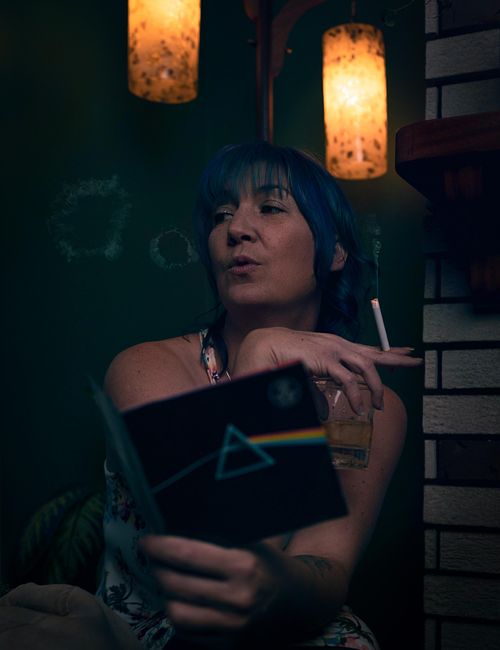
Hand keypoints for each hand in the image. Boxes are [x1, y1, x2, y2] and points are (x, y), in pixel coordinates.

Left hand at [139, 535, 285, 645]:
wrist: (299, 602)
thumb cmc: (270, 564)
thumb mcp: (253, 541)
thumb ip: (220, 534)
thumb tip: (178, 522)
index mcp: (244, 566)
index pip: (188, 555)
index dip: (161, 547)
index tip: (146, 540)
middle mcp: (238, 599)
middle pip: (177, 583)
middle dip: (157, 567)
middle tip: (152, 557)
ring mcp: (233, 627)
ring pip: (176, 612)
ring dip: (164, 593)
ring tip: (164, 578)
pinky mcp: (230, 646)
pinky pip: (188, 632)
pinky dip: (178, 613)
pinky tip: (178, 598)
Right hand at [233, 327, 420, 413]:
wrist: (262, 346)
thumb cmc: (282, 359)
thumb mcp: (306, 377)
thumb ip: (317, 393)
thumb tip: (325, 411)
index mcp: (335, 347)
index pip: (367, 348)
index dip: (387, 351)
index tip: (405, 351)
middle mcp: (338, 345)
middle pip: (374, 352)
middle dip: (396, 357)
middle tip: (417, 361)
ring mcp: (333, 351)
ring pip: (366, 366)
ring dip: (377, 387)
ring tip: (380, 406)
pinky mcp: (325, 360)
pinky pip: (348, 380)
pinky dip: (356, 395)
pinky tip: (360, 408)